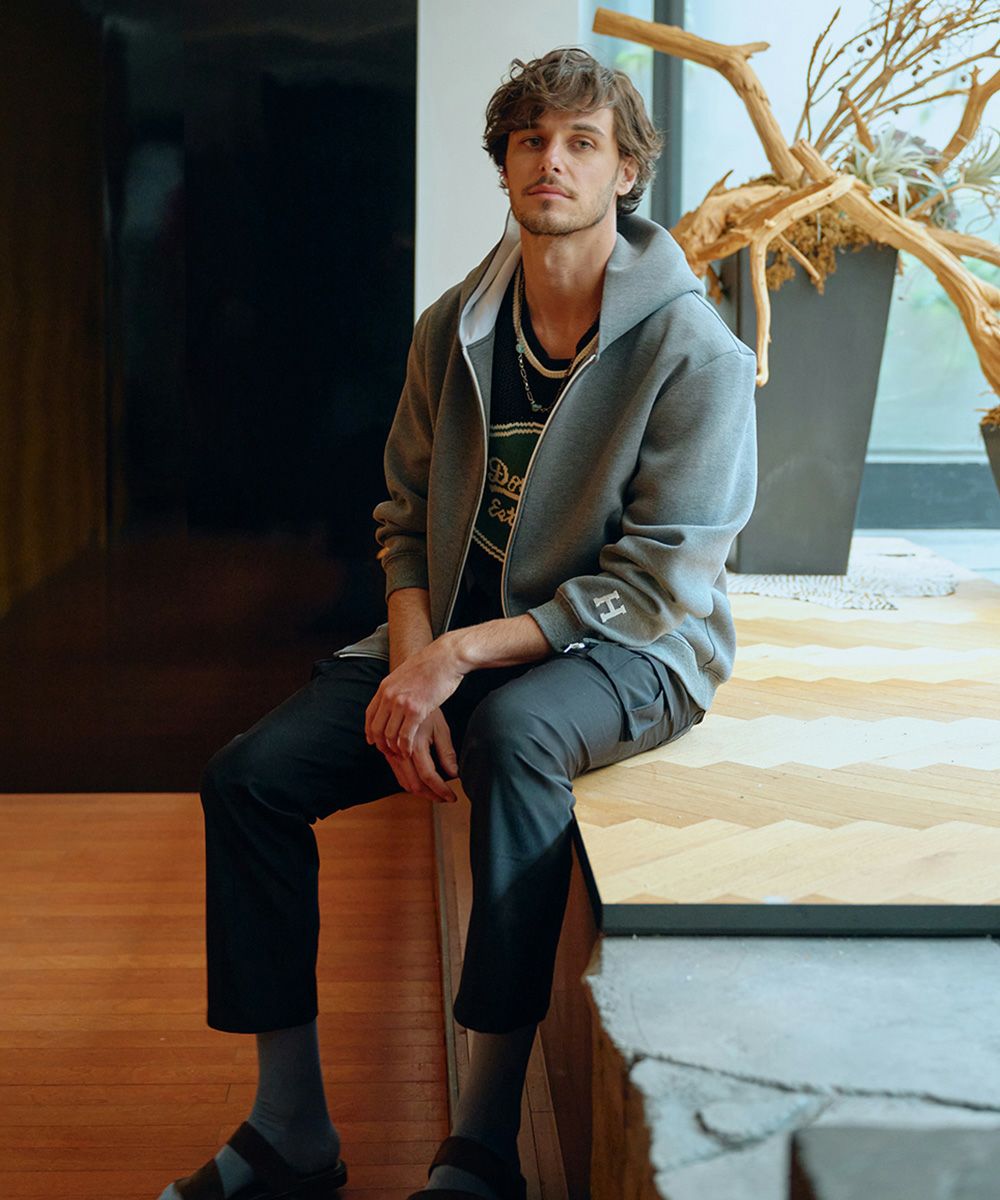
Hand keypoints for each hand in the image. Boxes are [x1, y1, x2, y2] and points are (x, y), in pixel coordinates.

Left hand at [365, 636, 464, 757]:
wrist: (446, 657)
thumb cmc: (431, 664)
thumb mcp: (404, 673)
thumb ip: (396, 687)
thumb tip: (395, 696)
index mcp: (385, 687)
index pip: (370, 715)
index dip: (370, 731)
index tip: (372, 741)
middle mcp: (390, 696)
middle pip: (377, 728)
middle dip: (381, 744)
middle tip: (388, 752)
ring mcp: (402, 703)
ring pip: (390, 735)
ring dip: (394, 748)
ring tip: (401, 754)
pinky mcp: (417, 710)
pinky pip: (406, 736)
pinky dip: (406, 747)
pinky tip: (410, 751)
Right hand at [382, 708, 458, 802]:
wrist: (406, 697)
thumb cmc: (428, 711)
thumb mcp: (441, 729)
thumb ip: (447, 753)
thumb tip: (455, 774)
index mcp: (416, 744)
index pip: (429, 776)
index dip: (441, 790)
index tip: (452, 797)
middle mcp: (400, 750)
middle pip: (414, 784)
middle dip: (431, 795)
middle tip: (446, 798)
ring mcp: (391, 752)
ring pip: (404, 782)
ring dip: (421, 792)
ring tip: (437, 793)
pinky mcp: (386, 753)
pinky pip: (397, 774)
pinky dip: (410, 783)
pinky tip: (423, 783)